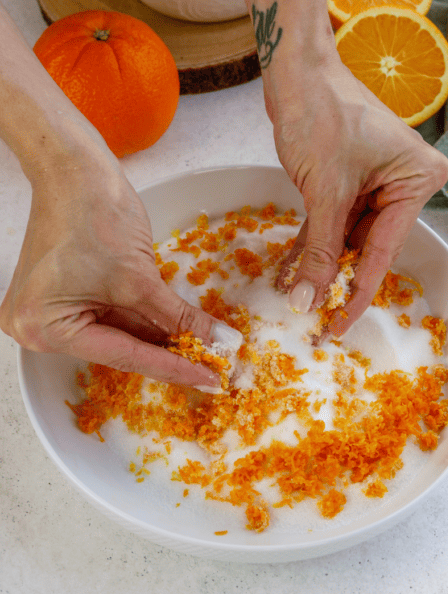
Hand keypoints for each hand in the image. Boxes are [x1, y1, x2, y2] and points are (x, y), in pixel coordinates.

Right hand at [0, 161, 233, 390]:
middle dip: (171, 354)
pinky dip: (150, 321)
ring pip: (123, 333)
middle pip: (121, 349)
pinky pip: (117, 316)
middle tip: (214, 369)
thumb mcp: (140, 277)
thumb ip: (180, 317)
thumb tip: (217, 343)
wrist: (74, 167)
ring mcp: (53, 310)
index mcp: (43, 327)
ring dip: (165, 339)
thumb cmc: (92, 213)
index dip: (173, 368)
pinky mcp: (70, 294)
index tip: (210, 380)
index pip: (124, 356)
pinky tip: (185, 330)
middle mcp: (38, 326)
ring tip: (208, 351)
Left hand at [260, 21, 447, 335]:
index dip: (361, 291)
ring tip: (296, 294)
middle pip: (368, 245)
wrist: (296, 68)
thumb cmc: (321, 110)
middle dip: (335, 276)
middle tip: (316, 315)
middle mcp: (405, 183)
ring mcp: (378, 182)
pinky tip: (293, 269)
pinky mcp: (352, 179)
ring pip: (347, 236)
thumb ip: (319, 249)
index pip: (385, 250)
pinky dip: (313, 242)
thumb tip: (310, 298)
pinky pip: (334, 220)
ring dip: (319, 262)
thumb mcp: (324, 189)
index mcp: (418, 180)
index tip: (343, 323)